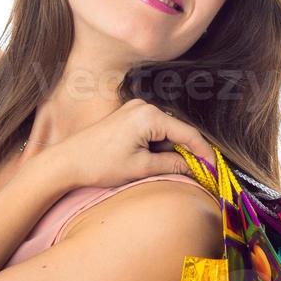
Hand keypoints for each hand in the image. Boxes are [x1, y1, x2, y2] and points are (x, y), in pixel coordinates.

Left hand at [34, 99, 215, 191]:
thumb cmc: (100, 164)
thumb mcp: (141, 168)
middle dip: (186, 152)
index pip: (187, 134)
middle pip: (177, 131)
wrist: (67, 161)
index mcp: (149, 116)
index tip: (213, 168)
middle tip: (196, 173)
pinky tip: (151, 161)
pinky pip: (152, 130)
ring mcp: (134, 109)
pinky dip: (157, 146)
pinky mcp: (127, 116)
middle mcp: (143, 106)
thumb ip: (171, 165)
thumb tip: (192, 167)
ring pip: (165, 132)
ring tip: (165, 170)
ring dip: (169, 151)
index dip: (203, 152)